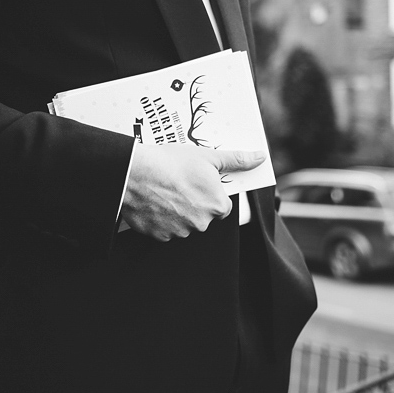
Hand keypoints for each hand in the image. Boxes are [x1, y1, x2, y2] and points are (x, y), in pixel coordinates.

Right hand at [121, 144, 264, 240]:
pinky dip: (160, 219)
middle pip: (202, 216)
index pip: (221, 206)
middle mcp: (201, 223)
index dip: (210, 194)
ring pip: (183, 224)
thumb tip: (259, 158)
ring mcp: (179, 232)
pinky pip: (164, 230)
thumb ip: (236, 160)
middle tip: (178, 185)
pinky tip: (154, 202)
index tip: (197, 184)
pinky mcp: (158, 236)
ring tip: (164, 191)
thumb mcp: (207, 156)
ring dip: (176, 212)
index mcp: (217, 206)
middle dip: (193, 203)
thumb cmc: (171, 163)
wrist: (134, 173)